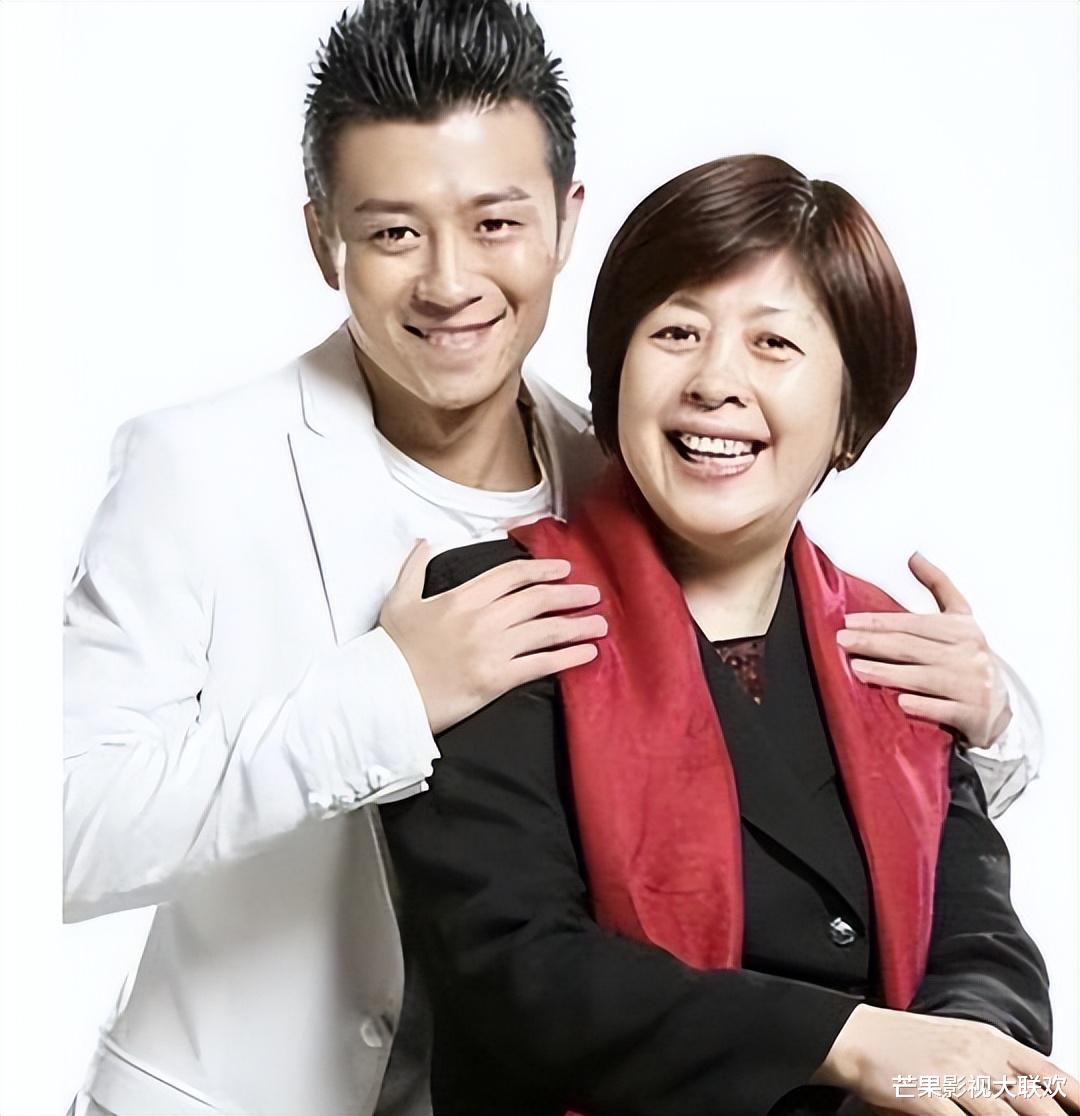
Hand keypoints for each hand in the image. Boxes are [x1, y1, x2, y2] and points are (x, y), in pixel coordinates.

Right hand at [379, 541, 606, 733]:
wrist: (385, 693)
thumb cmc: (391, 649)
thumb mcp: (397, 601)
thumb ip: (414, 568)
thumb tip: (424, 541)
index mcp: (461, 596)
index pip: (511, 575)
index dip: (541, 569)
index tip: (563, 568)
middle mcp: (482, 618)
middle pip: (537, 599)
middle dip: (569, 593)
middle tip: (591, 593)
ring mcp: (491, 648)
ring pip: (546, 629)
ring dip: (577, 624)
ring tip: (600, 623)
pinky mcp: (496, 679)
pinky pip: (541, 664)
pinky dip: (568, 658)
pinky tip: (587, 654)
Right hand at [814, 1003, 1079, 1113]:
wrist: (855, 1036)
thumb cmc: (907, 1043)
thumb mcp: (960, 1042)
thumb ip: (998, 1066)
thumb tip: (1038, 1093)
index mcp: (989, 1040)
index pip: (1050, 1074)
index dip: (1078, 1098)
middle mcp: (977, 1055)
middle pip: (1037, 1103)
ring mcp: (952, 1075)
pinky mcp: (926, 1096)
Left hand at [836, 553, 1010, 747]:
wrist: (1001, 707)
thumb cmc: (969, 657)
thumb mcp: (961, 619)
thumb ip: (938, 586)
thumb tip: (913, 556)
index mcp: (961, 630)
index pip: (914, 624)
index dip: (881, 622)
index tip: (850, 622)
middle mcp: (967, 655)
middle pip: (913, 648)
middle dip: (874, 643)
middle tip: (843, 641)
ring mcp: (971, 685)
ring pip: (923, 677)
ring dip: (889, 673)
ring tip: (857, 668)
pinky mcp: (972, 713)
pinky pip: (943, 709)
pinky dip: (923, 706)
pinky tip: (900, 702)